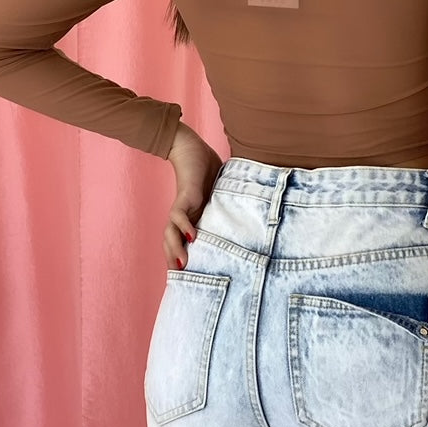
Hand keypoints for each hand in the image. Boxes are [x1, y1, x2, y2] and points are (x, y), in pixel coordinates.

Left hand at [163, 123, 223, 269]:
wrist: (188, 147)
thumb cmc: (205, 168)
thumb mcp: (221, 193)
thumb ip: (230, 205)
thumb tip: (255, 218)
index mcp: (193, 218)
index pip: (185, 242)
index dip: (185, 257)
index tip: (190, 277)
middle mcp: (185, 216)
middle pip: (173, 242)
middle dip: (175, 260)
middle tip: (182, 279)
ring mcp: (184, 207)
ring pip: (171, 232)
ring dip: (175, 249)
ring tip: (182, 264)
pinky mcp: (185, 196)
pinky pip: (180, 215)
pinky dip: (183, 226)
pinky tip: (192, 236)